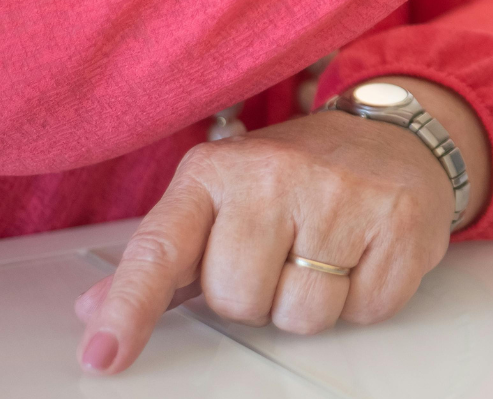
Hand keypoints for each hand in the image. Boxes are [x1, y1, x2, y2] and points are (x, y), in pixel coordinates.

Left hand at [72, 77, 486, 374]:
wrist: (394, 137)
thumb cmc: (297, 178)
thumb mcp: (222, 201)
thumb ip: (164, 259)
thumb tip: (94, 307)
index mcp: (214, 172)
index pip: (160, 249)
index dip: (129, 308)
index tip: (103, 355)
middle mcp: (273, 174)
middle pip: (238, 301)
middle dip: (259, 298)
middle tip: (281, 257)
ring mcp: (340, 193)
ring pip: (302, 315)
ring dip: (311, 304)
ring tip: (324, 255)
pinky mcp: (398, 219)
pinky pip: (365, 309)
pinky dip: (364, 298)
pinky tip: (363, 254)